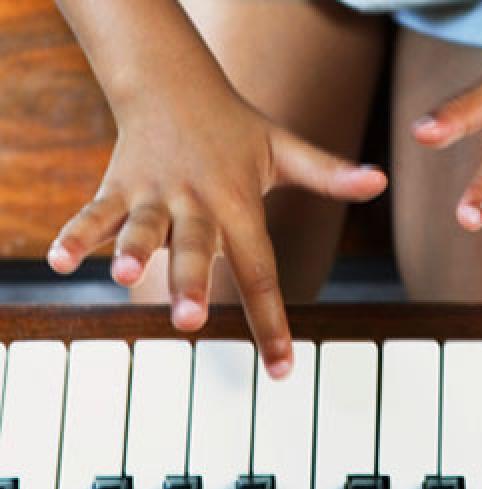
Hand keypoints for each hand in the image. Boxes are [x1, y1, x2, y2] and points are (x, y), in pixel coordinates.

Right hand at [47, 92, 386, 377]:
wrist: (176, 82)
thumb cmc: (237, 130)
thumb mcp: (286, 150)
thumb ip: (330, 174)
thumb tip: (381, 182)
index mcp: (240, 203)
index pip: (260, 269)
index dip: (271, 320)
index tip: (281, 370)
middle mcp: (198, 201)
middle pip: (196, 247)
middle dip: (189, 283)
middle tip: (188, 320)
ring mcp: (156, 192)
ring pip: (143, 226)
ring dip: (129, 250)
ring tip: (120, 276)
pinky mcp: (119, 184)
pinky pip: (95, 210)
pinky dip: (77, 233)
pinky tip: (59, 260)